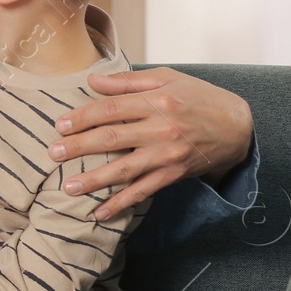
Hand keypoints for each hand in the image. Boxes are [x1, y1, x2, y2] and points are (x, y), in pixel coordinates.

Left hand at [52, 67, 254, 219]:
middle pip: (112, 139)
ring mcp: (167, 155)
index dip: (83, 117)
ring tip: (68, 187)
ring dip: (94, 180)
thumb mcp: (167, 78)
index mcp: (158, 101)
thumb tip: (91, 81)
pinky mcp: (173, 175)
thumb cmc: (198, 97)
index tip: (59, 125)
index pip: (111, 109)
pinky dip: (121, 203)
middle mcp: (161, 129)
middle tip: (52, 153)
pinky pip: (143, 192)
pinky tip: (99, 212)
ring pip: (125, 170)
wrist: (238, 126)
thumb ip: (127, 81)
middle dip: (79, 147)